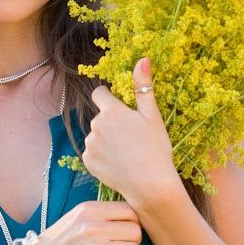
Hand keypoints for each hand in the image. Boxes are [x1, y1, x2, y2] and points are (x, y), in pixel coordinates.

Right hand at [28, 199, 142, 244]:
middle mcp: (92, 226)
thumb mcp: (76, 217)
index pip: (130, 211)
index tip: (124, 231)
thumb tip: (133, 216)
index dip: (133, 222)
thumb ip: (101, 213)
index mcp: (89, 210)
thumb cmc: (59, 241)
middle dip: (133, 241)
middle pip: (136, 231)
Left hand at [82, 56, 180, 214]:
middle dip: (111, 123)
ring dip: (106, 139)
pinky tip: (118, 163)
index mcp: (111, 111)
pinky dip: (102, 156)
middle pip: (100, 118)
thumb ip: (143, 87)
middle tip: (131, 137)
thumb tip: (143, 59)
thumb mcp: (152, 116)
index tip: (118, 106)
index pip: (99, 94)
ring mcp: (90, 145)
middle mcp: (96, 126)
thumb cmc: (156, 149)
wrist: (150, 185)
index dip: (108, 97)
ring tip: (126, 152)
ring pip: (96, 136)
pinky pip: (93, 153)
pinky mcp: (87, 162)